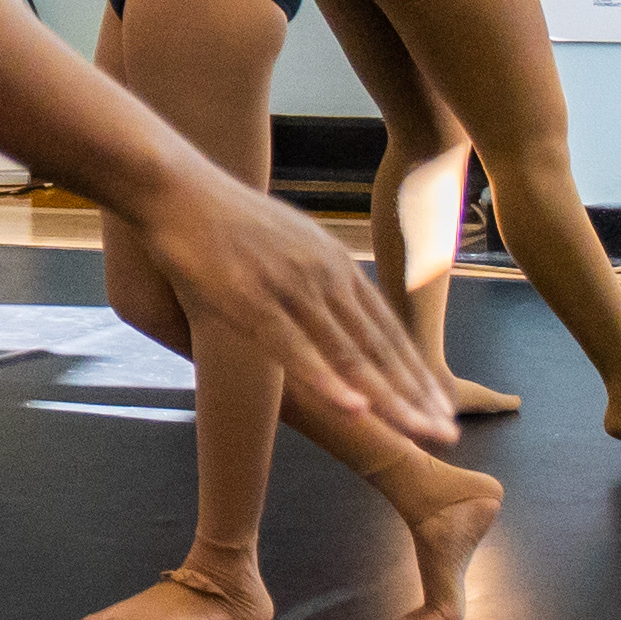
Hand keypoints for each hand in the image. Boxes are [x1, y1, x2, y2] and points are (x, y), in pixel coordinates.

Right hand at [132, 163, 455, 444]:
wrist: (172, 186)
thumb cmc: (217, 217)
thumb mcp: (281, 242)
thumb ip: (310, 275)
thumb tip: (325, 303)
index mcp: (332, 262)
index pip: (385, 327)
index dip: (415, 371)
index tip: (439, 407)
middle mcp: (322, 274)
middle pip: (379, 345)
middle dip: (416, 394)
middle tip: (448, 434)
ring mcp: (288, 286)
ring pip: (349, 352)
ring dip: (389, 398)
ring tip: (421, 432)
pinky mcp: (249, 298)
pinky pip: (294, 348)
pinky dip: (327, 381)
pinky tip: (355, 410)